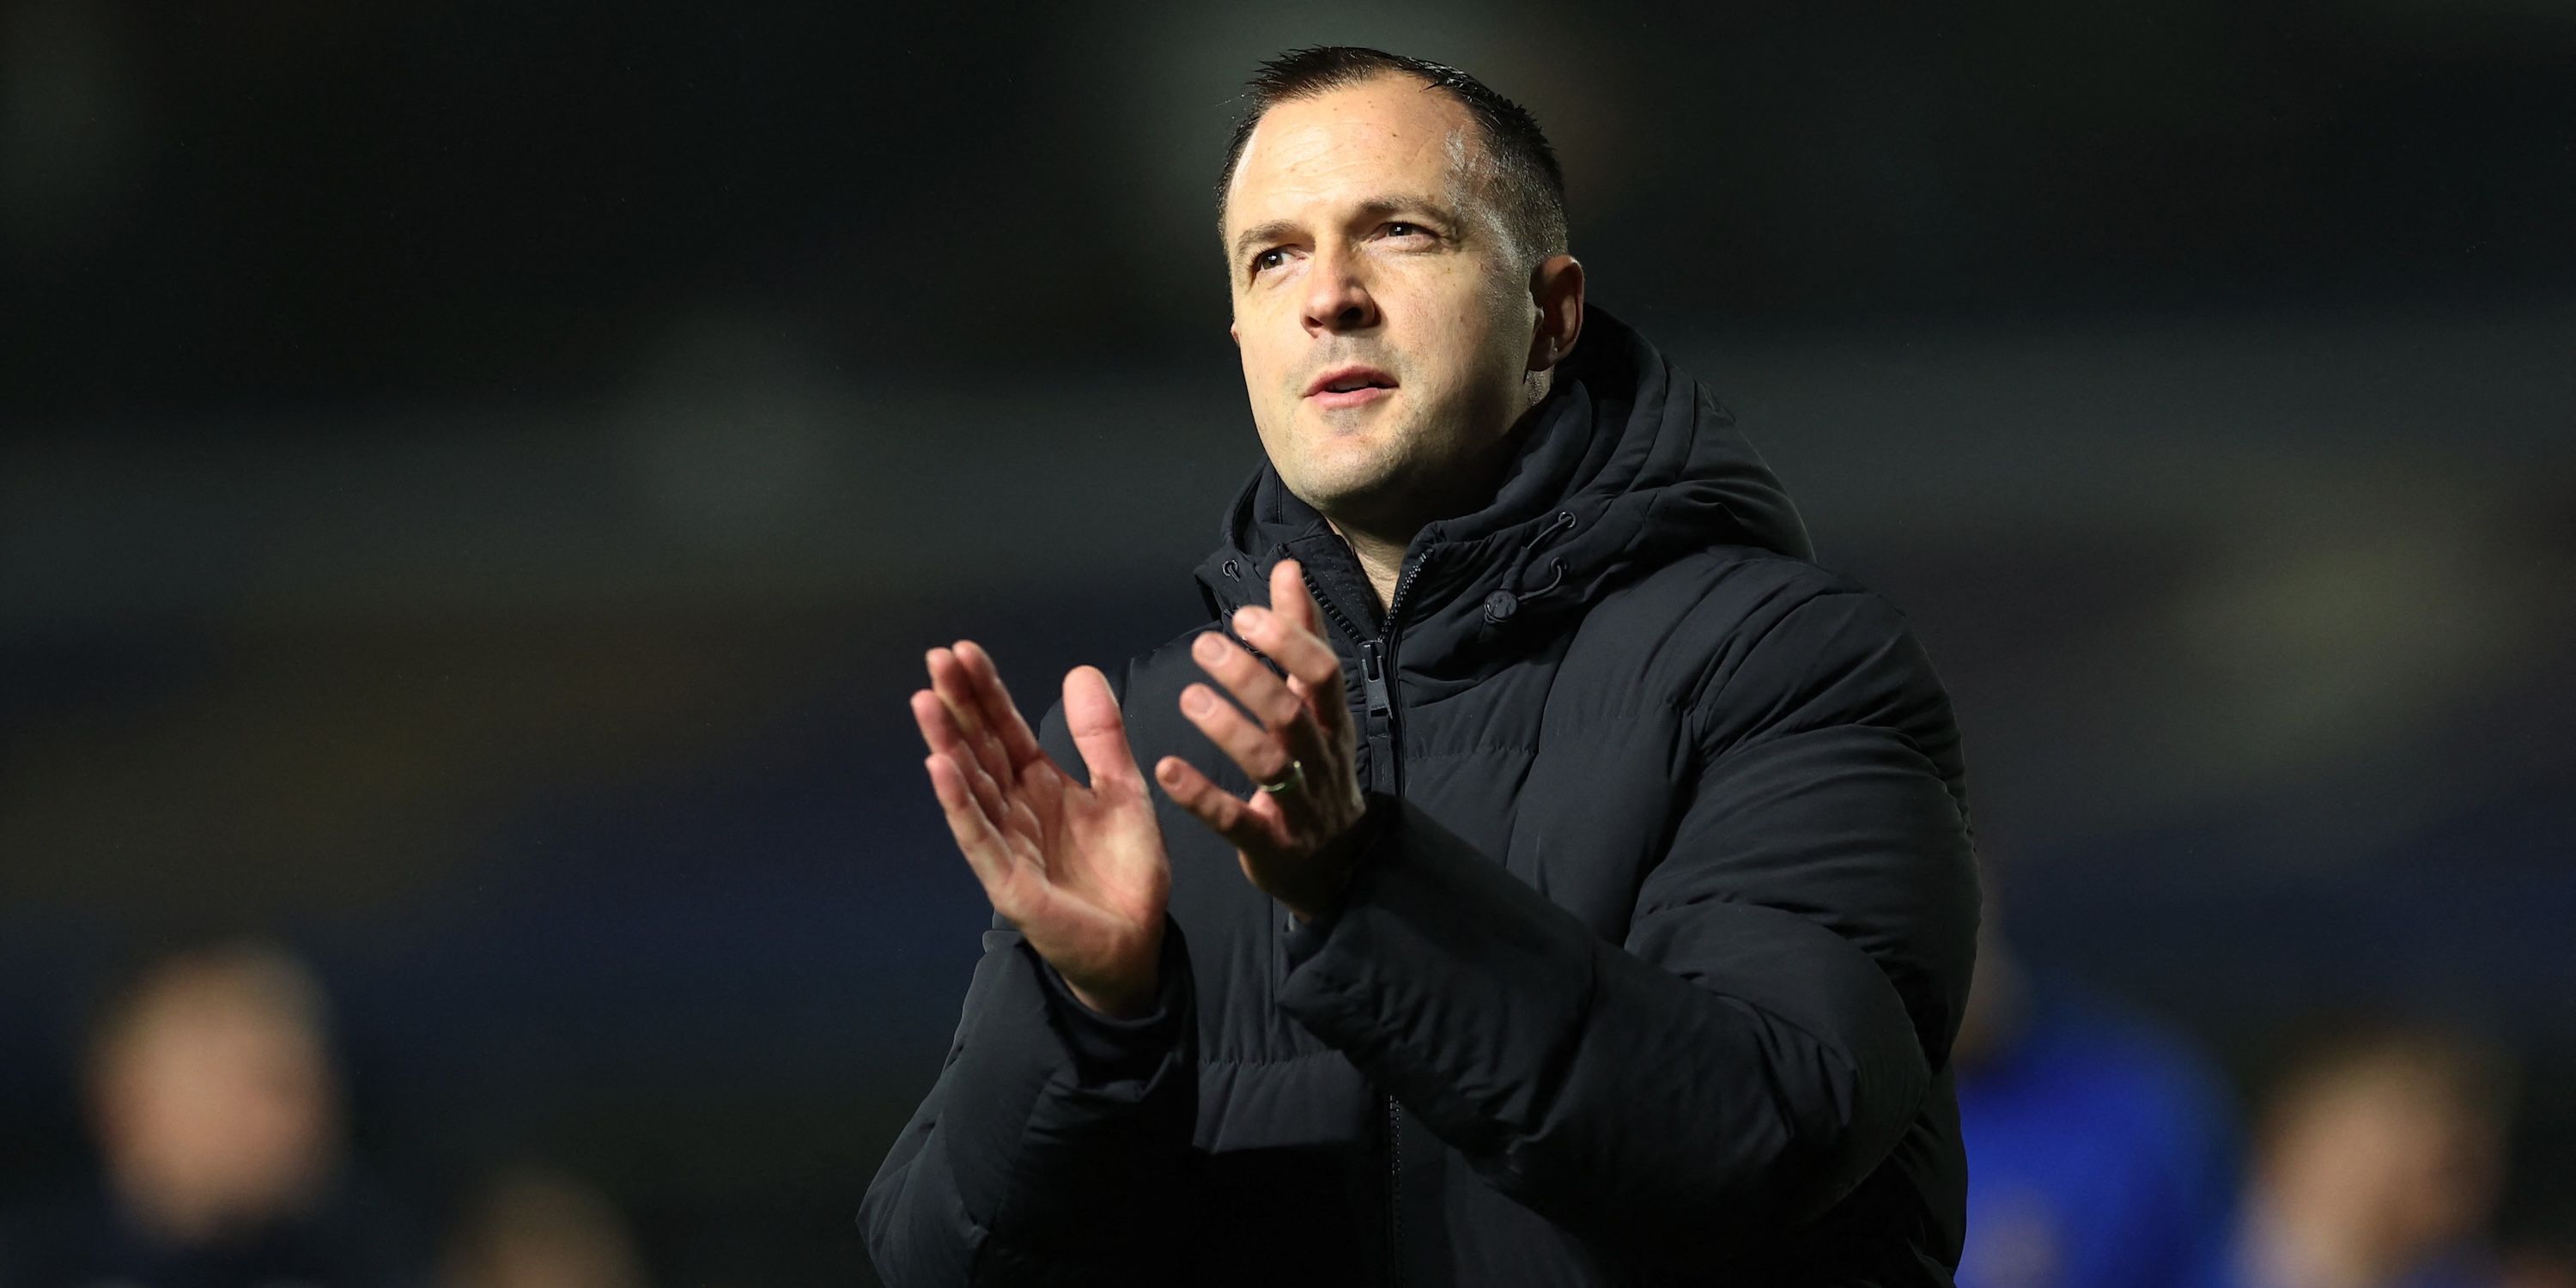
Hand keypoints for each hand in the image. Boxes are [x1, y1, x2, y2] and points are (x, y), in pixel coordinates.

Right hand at [912, 642, 1169, 1018]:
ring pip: (970, 785)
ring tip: (925, 701)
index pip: (1004, 728)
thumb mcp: (1123, 790)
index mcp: (1040, 784)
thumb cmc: (1124, 871)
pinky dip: (958, 803)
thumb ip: (1102, 737)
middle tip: (937, 658)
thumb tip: (1081, 670)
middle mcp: (1014, 808)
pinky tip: (939, 767)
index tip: (964, 649)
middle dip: (959, 704)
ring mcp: (1006, 844)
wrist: (1136, 941)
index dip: (986, 691)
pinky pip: (978, 837)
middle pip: (980, 747)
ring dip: (946, 744)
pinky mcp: (1008, 882)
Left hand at [1153, 559, 1370, 921]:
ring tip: (1188, 697)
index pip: (1322, 673)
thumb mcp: (1316, 705)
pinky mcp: (1270, 846)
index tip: (1242, 616)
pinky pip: (1237, 821)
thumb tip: (1288, 568)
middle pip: (1293, 713)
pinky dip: (1202, 796)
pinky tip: (1167, 770)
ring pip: (1270, 764)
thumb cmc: (1318, 770)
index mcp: (1332, 722)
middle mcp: (1321, 760)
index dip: (1286, 641)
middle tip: (1204, 646)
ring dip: (1229, 728)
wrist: (1337, 868)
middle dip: (1251, 677)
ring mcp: (1298, 806)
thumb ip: (1301, 636)